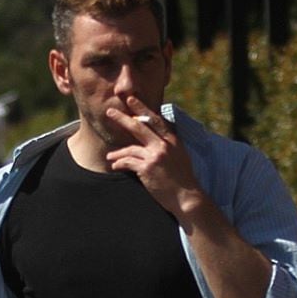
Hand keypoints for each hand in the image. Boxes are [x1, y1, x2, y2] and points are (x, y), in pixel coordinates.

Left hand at [103, 96, 202, 216]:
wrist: (187, 197)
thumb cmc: (183, 179)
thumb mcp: (181, 155)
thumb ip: (169, 143)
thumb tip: (157, 134)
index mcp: (173, 140)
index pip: (155, 120)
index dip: (142, 108)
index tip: (131, 100)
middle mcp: (164, 145)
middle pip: (139, 127)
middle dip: (123, 118)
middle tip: (110, 112)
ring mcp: (155, 156)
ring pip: (130, 148)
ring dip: (117, 152)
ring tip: (110, 156)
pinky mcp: (147, 168)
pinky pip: (128, 162)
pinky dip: (120, 164)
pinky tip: (115, 166)